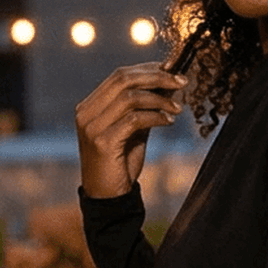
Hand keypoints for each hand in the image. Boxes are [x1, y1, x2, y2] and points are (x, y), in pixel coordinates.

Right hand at [75, 62, 188, 198]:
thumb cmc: (121, 163)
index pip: (119, 75)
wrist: (108, 198)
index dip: (147, 69)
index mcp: (90, 106)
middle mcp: (86, 112)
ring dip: (159, 99)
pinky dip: (155, 117)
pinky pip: (134, 120)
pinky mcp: (102, 142)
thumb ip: (145, 107)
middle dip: (156, 77)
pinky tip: (169, 121)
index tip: (172, 70)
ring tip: (178, 107)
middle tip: (181, 81)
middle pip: (123, 79)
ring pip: (130, 97)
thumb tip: (169, 82)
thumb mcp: (134, 130)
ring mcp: (92, 127)